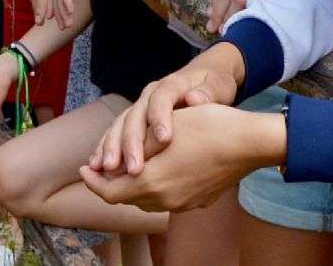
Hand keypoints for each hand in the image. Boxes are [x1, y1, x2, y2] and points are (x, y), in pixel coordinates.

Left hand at [81, 104, 282, 212]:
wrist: (247, 143)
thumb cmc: (206, 128)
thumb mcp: (161, 131)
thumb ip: (133, 149)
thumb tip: (113, 162)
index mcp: (150, 182)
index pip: (109, 192)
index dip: (93, 181)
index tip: (84, 168)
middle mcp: (164, 200)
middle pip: (125, 198)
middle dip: (110, 183)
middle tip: (100, 167)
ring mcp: (182, 204)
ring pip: (145, 200)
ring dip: (131, 186)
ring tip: (125, 167)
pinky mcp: (197, 202)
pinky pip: (165, 198)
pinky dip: (152, 188)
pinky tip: (155, 171)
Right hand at [87, 43, 244, 176]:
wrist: (206, 78)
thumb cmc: (214, 84)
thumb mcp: (217, 85)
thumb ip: (207, 93)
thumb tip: (195, 98)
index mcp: (171, 84)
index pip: (161, 99)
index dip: (160, 118)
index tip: (164, 140)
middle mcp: (150, 95)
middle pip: (134, 115)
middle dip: (130, 143)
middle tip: (133, 169)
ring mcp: (141, 107)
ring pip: (120, 126)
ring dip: (112, 148)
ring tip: (106, 170)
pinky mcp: (136, 121)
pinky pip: (117, 134)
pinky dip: (107, 149)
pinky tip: (98, 167)